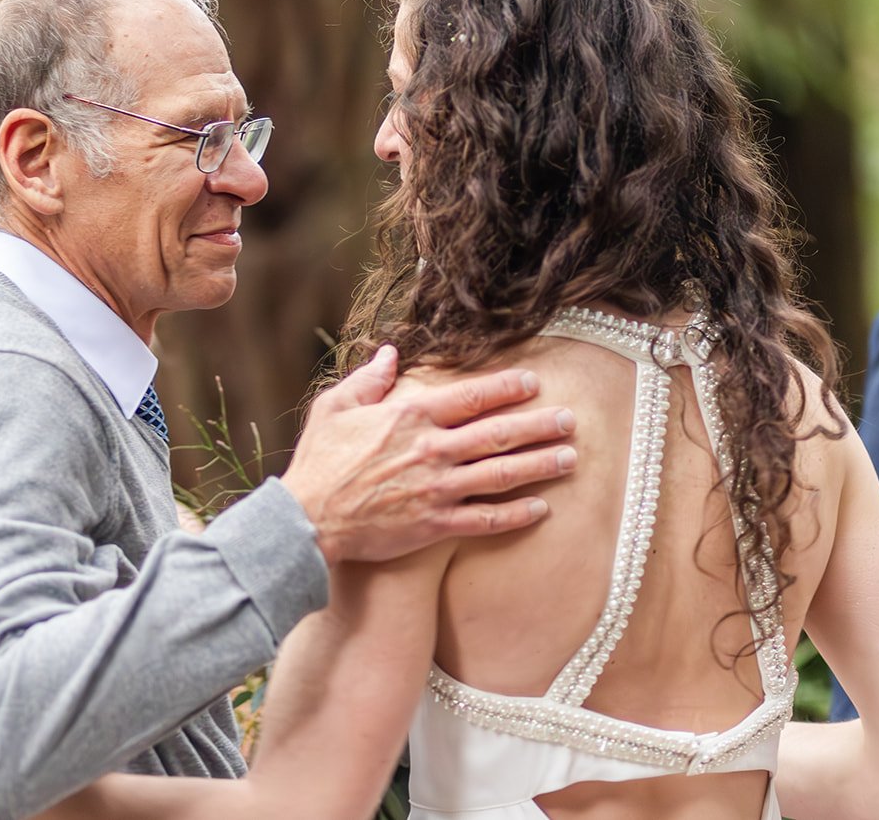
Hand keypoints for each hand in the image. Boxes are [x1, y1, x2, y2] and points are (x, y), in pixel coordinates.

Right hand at [282, 345, 576, 563]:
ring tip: (570, 458)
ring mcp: (436, 489)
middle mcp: (431, 450)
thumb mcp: (334, 407)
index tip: (534, 383)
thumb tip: (391, 353)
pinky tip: (541, 509)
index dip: (507, 387)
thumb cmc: (319, 461)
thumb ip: (368, 379)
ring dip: (540, 465)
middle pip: (498, 433)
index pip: (472, 396)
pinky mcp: (434, 525)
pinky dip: (516, 515)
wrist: (306, 520)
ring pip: (501, 474)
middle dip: (539, 425)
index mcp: (410, 416)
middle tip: (571, 420)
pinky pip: (485, 520)